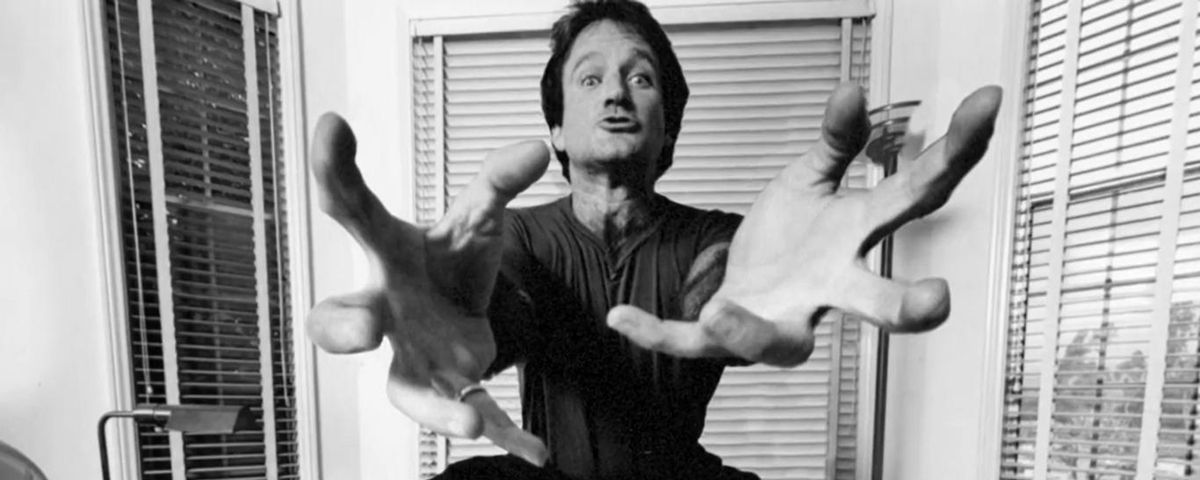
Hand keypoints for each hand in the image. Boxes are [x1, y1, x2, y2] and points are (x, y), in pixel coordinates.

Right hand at [306, 113, 549, 463]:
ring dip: (435, 410)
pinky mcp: (444, 391)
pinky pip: (465, 417)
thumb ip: (499, 184)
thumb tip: (537, 149)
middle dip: (345, 329)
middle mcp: (384, 310)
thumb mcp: (477, 218)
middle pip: (340, 322)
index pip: (351, 209)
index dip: (335, 170)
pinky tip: (535, 452)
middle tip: (360, 330)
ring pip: (402, 391)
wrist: (455, 310)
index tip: (333, 124)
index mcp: (387, 252)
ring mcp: (409, 358)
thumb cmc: (447, 260)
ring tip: (472, 424)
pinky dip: (503, 436)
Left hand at [608, 84, 1002, 366]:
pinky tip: (621, 317)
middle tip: (935, 301)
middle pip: (873, 303)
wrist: (751, 279)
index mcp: (854, 239)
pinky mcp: (729, 334)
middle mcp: (827, 289)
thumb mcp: (810, 179)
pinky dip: (656, 333)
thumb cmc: (793, 238)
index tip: (986, 104)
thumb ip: (834, 141)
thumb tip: (852, 92)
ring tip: (722, 310)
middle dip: (904, 305)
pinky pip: (692, 343)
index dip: (954, 152)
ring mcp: (780, 318)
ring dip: (752, 331)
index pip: (913, 197)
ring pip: (780, 343)